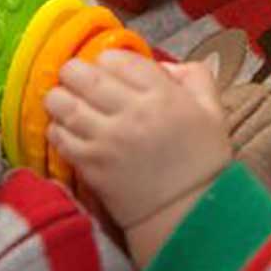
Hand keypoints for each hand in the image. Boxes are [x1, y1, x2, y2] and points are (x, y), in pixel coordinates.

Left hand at [45, 52, 231, 229]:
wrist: (187, 211)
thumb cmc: (202, 158)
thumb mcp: (213, 109)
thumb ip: (194, 76)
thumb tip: (163, 66)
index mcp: (163, 95)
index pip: (117, 59)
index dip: (109, 60)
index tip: (111, 69)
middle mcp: (131, 112)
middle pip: (82, 75)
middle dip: (76, 72)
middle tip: (79, 79)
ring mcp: (106, 139)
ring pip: (62, 102)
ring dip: (60, 97)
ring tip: (68, 101)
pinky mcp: (89, 164)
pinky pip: (58, 135)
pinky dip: (57, 127)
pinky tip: (69, 129)